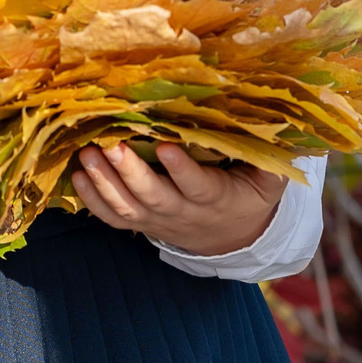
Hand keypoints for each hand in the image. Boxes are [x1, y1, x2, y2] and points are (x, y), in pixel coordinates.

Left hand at [72, 141, 286, 256]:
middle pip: (154, 199)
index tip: (166, 145)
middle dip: (131, 174)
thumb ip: (273, 157)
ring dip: (104, 184)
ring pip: (128, 209)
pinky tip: (77, 177)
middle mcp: (184, 214)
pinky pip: (113, 219)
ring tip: (87, 155)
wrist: (233, 236)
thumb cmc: (250, 194)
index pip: (199, 186)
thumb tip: (285, 125)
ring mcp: (159, 221)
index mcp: (217, 199)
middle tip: (111, 145)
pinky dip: (93, 202)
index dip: (182, 170)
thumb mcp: (269, 179)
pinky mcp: (142, 223)